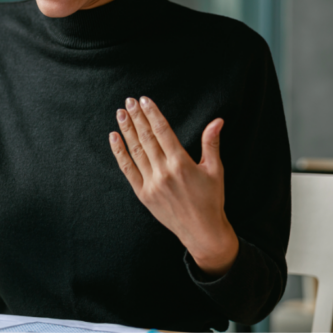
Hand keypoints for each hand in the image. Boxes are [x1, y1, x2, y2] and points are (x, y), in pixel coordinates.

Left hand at [109, 96, 238, 277]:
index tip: (144, 100)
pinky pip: (127, 170)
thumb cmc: (211, 199)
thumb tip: (217, 120)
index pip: (162, 131)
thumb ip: (212, 143)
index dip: (152, 114)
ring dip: (127, 130)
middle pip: (146, 138)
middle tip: (129, 101)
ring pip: (136, 151)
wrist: (202, 232)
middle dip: (137, 117)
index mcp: (181, 164)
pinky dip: (119, 153)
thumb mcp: (215, 170)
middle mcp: (164, 172)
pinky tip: (114, 138)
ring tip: (121, 113)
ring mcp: (151, 184)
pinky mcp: (143, 194)